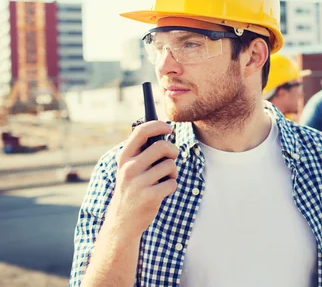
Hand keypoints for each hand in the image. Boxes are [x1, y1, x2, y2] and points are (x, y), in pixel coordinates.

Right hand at [105, 121, 178, 238]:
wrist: (122, 222)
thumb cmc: (132, 189)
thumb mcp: (129, 169)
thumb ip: (142, 152)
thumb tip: (164, 132)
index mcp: (124, 158)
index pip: (141, 131)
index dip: (158, 125)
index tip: (169, 127)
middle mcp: (129, 168)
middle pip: (162, 146)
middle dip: (173, 151)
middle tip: (172, 158)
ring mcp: (138, 183)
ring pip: (170, 165)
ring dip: (172, 173)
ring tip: (162, 180)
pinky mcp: (149, 197)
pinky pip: (172, 183)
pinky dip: (171, 186)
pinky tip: (161, 192)